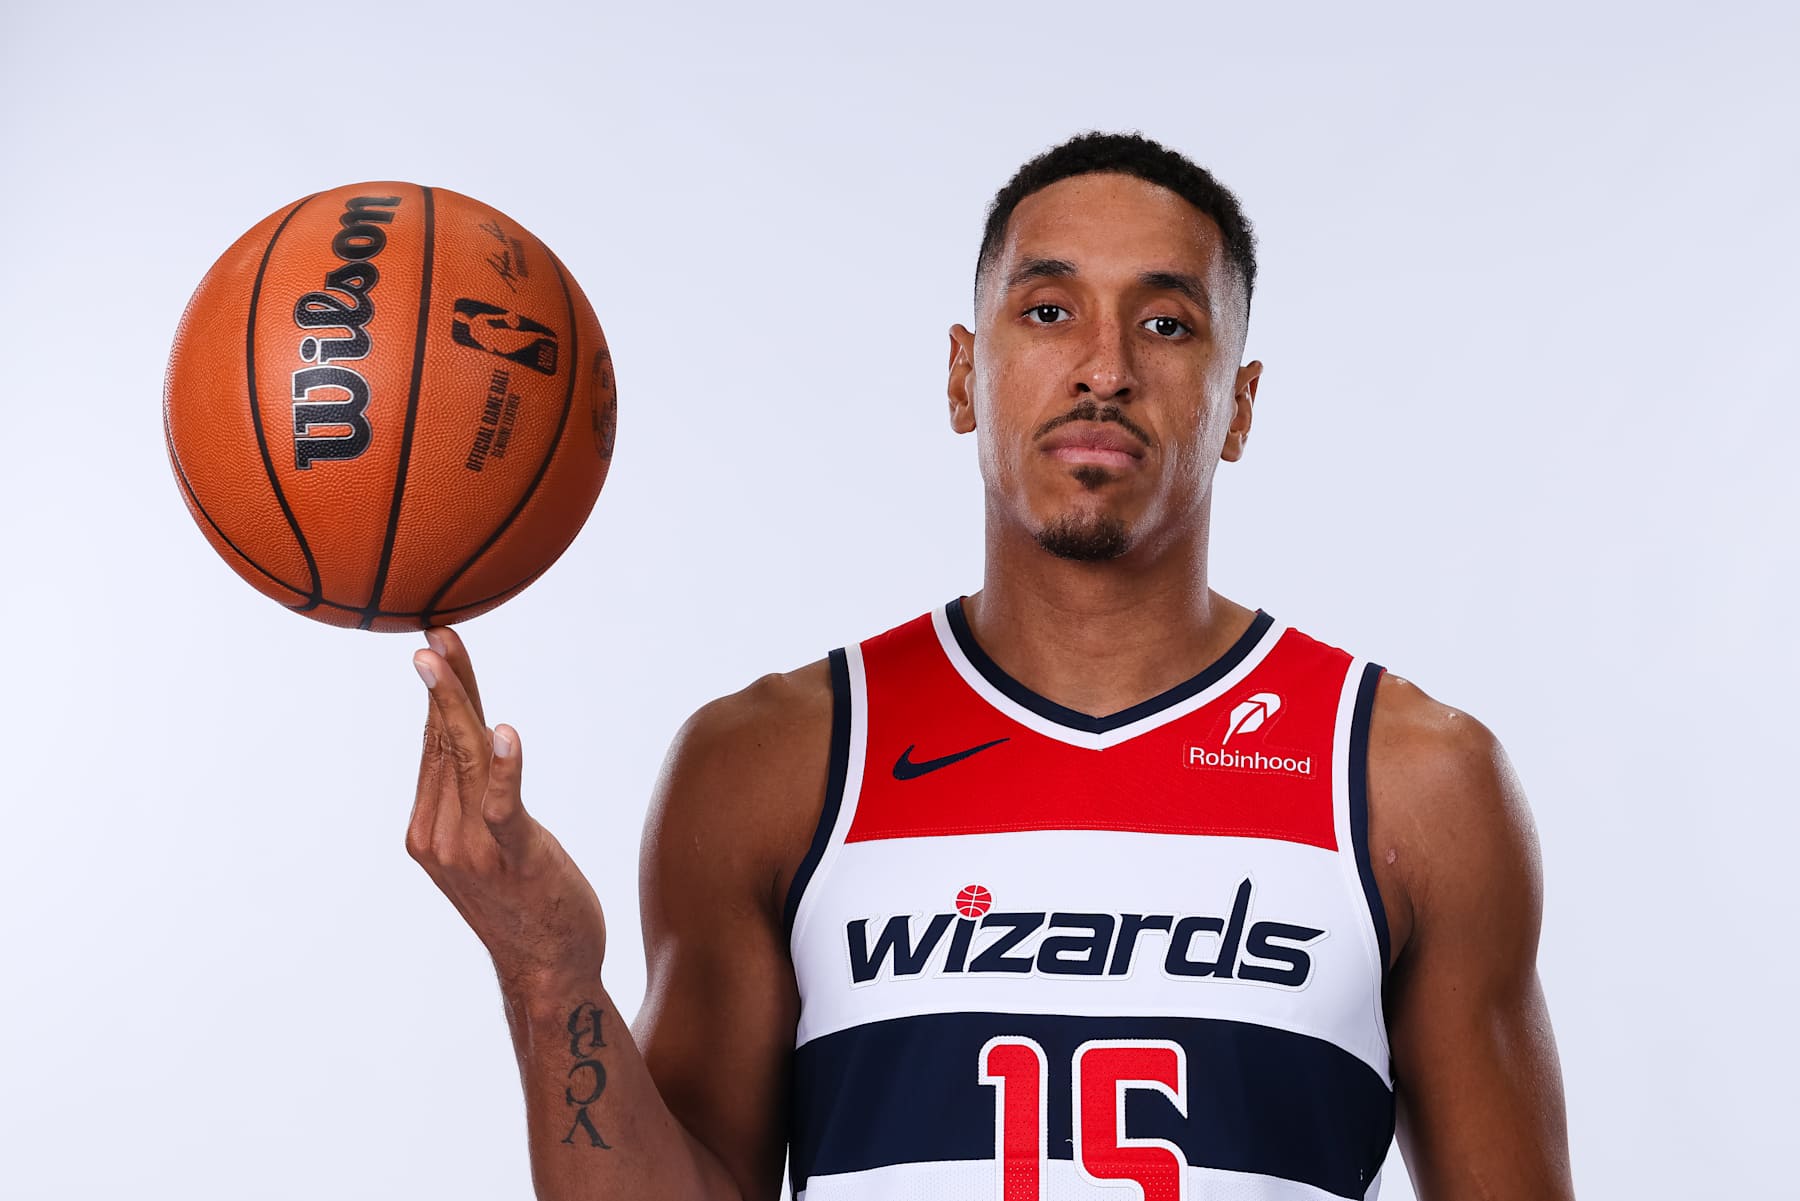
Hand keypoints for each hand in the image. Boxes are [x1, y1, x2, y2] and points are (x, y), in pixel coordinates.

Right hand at [406, 626, 606, 990]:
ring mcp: (471, 848)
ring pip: (467, 759)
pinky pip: (503, 806)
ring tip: (447, 658)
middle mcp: (438, 836)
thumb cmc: (524, 899)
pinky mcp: (513, 857)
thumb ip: (473, 793)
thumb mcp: (487, 840)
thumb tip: (473, 733)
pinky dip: (506, 768)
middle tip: (435, 633)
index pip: (434, 745)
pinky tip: (507, 733)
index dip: (441, 692)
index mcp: (425, 829)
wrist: (547, 969)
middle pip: (445, 743)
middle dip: (442, 684)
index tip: (439, 643)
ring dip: (459, 703)